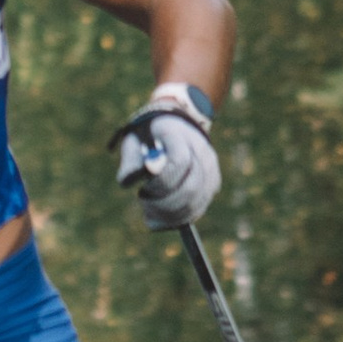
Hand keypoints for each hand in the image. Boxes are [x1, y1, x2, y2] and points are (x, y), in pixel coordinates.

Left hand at [112, 85, 219, 231]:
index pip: (179, 163)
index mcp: (179, 134)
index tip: (143, 191)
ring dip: (173, 215)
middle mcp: (200, 150)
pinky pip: (200, 206)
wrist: (176, 122)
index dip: (161, 183)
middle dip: (166, 205)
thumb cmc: (148, 135)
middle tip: (146, 209)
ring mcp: (210, 166)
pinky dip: (182, 217)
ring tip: (152, 217)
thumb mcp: (133, 141)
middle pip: (192, 186)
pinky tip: (164, 219)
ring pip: (198, 200)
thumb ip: (130, 161)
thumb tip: (129, 183)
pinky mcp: (213, 181)